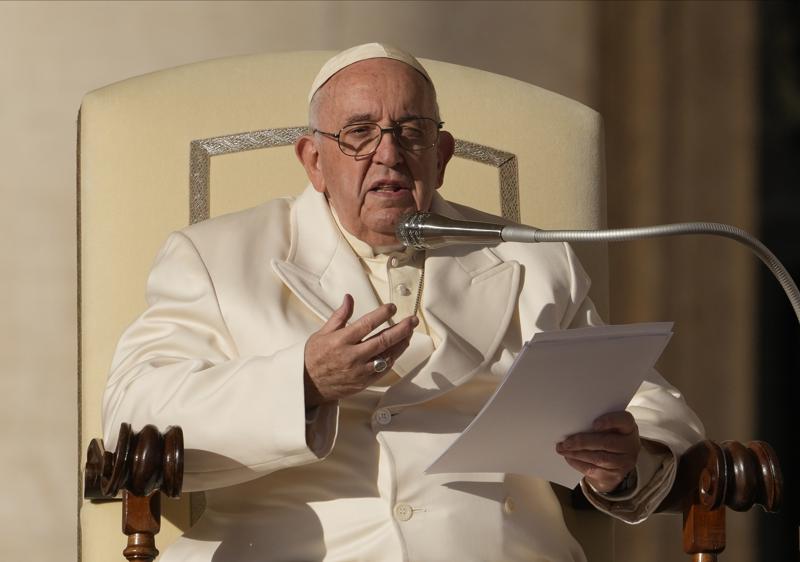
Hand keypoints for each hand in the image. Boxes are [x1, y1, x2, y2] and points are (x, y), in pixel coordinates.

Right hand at [303, 294, 417, 405]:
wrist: (308, 385)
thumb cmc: (314, 358)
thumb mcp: (322, 333)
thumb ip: (339, 316)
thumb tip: (349, 298)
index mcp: (341, 341)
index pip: (367, 324)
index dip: (382, 314)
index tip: (392, 307)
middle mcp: (352, 356)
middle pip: (383, 340)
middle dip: (401, 329)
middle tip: (412, 320)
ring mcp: (360, 371)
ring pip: (387, 356)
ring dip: (401, 343)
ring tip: (409, 332)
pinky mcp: (364, 382)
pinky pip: (384, 369)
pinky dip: (393, 358)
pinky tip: (398, 349)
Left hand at [556, 411, 640, 492]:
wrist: (616, 464)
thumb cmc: (609, 439)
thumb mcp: (610, 428)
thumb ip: (598, 425)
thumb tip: (574, 425)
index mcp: (629, 428)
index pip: (624, 420)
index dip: (610, 421)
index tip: (594, 424)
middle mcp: (630, 445)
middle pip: (606, 443)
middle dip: (582, 442)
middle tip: (565, 441)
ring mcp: (624, 463)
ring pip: (598, 458)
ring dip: (576, 453)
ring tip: (562, 449)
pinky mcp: (614, 476)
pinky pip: (593, 470)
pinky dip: (578, 463)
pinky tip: (569, 458)